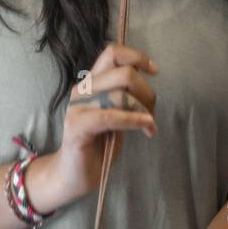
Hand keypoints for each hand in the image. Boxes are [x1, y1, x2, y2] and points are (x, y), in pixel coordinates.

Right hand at [46, 43, 158, 205]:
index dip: (136, 57)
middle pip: (123, 72)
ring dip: (143, 110)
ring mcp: (78, 106)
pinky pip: (110, 115)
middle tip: (152, 112)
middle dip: (146, 92)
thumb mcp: (116, 113)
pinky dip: (133, 120)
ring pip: (120, 94)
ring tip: (149, 126)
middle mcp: (83, 89)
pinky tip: (146, 127)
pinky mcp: (77, 126)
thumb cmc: (98, 145)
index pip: (113, 53)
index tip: (154, 70)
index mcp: (92, 81)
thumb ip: (125, 94)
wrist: (73, 175)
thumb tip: (147, 80)